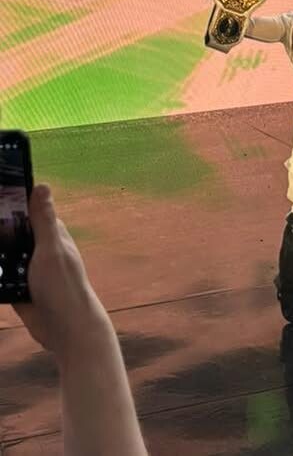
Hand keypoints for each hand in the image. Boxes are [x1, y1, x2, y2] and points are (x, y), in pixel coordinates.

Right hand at [13, 185, 111, 357]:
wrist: (65, 330)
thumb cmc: (63, 285)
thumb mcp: (51, 249)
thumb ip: (44, 220)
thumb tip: (41, 185)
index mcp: (51, 234)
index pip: (27, 209)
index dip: (10, 200)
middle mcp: (39, 248)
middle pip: (12, 232)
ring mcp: (27, 268)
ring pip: (3, 253)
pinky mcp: (17, 287)